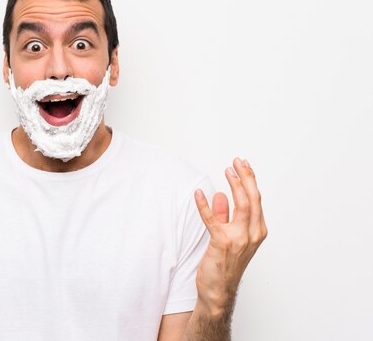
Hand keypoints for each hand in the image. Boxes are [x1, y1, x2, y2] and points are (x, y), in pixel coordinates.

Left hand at [193, 157, 267, 314]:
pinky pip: (213, 220)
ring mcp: (239, 239)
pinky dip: (205, 205)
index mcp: (257, 231)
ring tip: (227, 170)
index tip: (243, 165)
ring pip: (242, 205)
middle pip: (253, 199)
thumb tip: (222, 195)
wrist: (218, 292)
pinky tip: (198, 194)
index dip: (250, 180)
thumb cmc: (224, 264)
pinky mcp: (222, 243)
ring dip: (235, 184)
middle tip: (237, 162)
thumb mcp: (229, 236)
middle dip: (246, 177)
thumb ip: (226, 215)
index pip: (257, 200)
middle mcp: (252, 234)